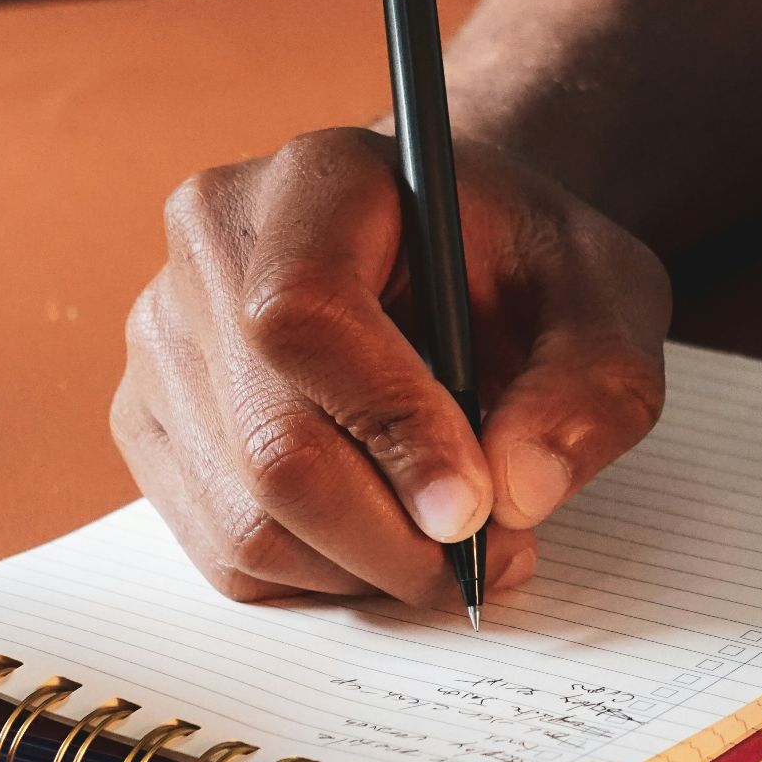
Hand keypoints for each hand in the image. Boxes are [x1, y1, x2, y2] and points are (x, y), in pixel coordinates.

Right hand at [111, 127, 670, 604]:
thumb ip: (592, 384)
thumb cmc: (522, 261)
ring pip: (244, 519)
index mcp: (314, 181)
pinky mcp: (153, 422)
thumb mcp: (607, 293)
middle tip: (495, 557)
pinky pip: (223, 552)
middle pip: (269, 444)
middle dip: (395, 535)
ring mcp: (165, 340)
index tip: (478, 507)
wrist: (453, 251)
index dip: (389, 428)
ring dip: (365, 570)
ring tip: (454, 547)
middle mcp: (209, 249)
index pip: (302, 316)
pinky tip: (387, 538)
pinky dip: (320, 580)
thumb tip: (519, 494)